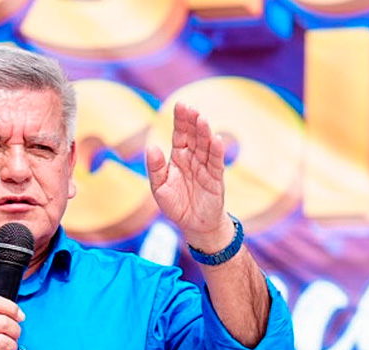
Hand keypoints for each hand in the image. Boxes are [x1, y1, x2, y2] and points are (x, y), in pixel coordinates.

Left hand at [146, 103, 232, 250]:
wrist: (194, 225)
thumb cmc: (176, 205)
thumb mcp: (159, 188)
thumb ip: (156, 168)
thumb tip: (151, 147)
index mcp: (178, 157)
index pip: (180, 134)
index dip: (180, 120)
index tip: (180, 104)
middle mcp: (193, 158)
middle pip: (193, 136)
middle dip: (192, 122)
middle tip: (191, 108)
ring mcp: (205, 167)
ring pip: (205, 146)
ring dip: (204, 133)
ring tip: (202, 120)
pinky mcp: (215, 179)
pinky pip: (216, 163)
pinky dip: (217, 152)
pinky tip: (217, 139)